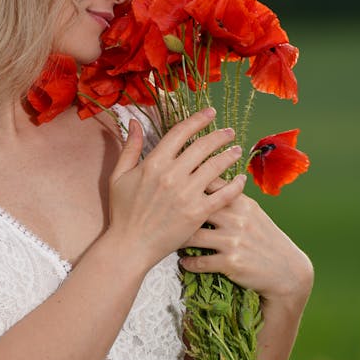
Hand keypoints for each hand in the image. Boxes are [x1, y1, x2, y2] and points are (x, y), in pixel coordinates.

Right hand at [107, 109, 245, 270]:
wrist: (130, 245)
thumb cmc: (122, 212)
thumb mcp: (119, 176)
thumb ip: (130, 147)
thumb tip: (135, 122)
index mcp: (154, 163)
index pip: (181, 132)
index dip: (198, 119)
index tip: (210, 113)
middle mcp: (172, 175)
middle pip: (203, 146)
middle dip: (219, 136)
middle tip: (229, 132)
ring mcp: (187, 194)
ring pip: (216, 166)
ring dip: (229, 155)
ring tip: (237, 150)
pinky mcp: (198, 212)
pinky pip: (224, 194)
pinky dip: (235, 185)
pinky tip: (241, 179)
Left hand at [179, 178, 312, 304]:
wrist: (287, 271)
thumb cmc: (264, 239)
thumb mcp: (252, 213)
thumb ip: (230, 199)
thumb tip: (204, 180)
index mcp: (241, 202)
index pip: (209, 185)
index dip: (188, 185)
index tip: (171, 189)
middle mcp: (236, 218)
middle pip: (195, 208)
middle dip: (175, 213)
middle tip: (162, 217)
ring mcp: (233, 241)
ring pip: (192, 236)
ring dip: (178, 240)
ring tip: (171, 241)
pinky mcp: (231, 263)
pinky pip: (199, 262)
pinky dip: (187, 262)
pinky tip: (183, 262)